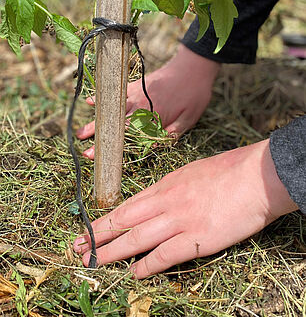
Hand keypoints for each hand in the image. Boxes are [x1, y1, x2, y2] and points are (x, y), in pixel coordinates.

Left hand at [73, 139, 297, 277]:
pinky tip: (135, 273)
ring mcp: (181, 220)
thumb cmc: (229, 170)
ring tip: (94, 262)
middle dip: (99, 235)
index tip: (89, 228)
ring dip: (113, 252)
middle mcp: (168, 202)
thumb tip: (158, 200)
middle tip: (78, 247)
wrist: (257, 176)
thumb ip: (173, 187)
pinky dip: (148, 266)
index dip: (106, 218)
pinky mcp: (198, 239)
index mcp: (167, 184)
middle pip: (125, 220)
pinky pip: (166, 255)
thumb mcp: (192, 171)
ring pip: (138, 238)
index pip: (128, 204)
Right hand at [76, 45, 219, 158]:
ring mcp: (136, 93)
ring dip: (98, 122)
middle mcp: (141, 104)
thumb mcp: (190, 118)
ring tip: (82, 133)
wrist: (193, 65)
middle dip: (102, 138)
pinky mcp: (136, 84)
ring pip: (113, 110)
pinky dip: (103, 97)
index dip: (117, 147)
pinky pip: (117, 92)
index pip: (132, 135)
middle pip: (118, 124)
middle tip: (88, 151)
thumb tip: (153, 147)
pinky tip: (90, 101)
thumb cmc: (195, 93)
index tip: (104, 157)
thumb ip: (172, 133)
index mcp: (154, 115)